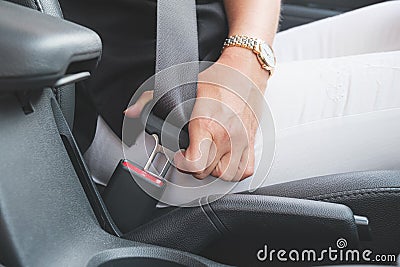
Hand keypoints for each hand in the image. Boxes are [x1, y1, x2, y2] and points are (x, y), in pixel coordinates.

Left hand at [125, 47, 268, 181]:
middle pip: (205, 171)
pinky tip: (224, 159)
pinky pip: (244, 171)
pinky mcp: (251, 143)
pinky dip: (234, 170)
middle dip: (193, 165)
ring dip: (213, 169)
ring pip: (224, 175)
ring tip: (206, 155)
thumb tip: (131, 112)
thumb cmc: (218, 79)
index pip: (195, 164)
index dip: (182, 164)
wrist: (245, 72)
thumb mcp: (180, 86)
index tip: (179, 155)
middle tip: (190, 152)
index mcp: (207, 124)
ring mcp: (241, 142)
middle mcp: (226, 136)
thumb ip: (150, 101)